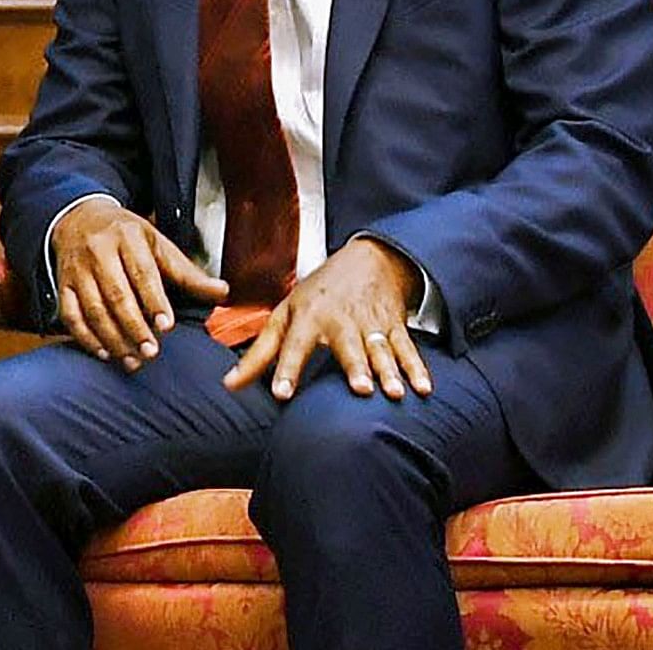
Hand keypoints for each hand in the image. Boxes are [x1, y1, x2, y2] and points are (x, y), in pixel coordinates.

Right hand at [52, 199, 225, 369]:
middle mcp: (99, 251)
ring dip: (113, 338)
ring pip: (93, 309)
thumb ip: (188, 273)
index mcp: (128, 236)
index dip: (154, 301)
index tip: (166, 326)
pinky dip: (86, 337)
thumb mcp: (158, 244)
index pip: (141, 272)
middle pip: (116, 294)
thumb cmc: (126, 235)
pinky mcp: (62, 284)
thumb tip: (223, 292)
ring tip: (133, 359)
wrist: (78, 217)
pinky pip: (70, 315)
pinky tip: (104, 352)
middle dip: (134, 326)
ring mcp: (77, 269)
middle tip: (151, 352)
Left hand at [222, 236, 432, 401]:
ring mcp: (370, 323)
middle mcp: (340, 319)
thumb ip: (260, 353)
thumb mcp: (284, 315)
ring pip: (380, 349)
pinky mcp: (394, 326)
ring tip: (393, 393)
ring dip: (388, 370)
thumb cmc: (317, 293)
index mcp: (308, 316)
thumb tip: (229, 384)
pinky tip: (423, 388)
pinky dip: (417, 368)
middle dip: (354, 366)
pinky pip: (407, 348)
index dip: (286, 369)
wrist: (366, 258)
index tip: (280, 394)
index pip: (294, 345)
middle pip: (346, 346)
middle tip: (359, 388)